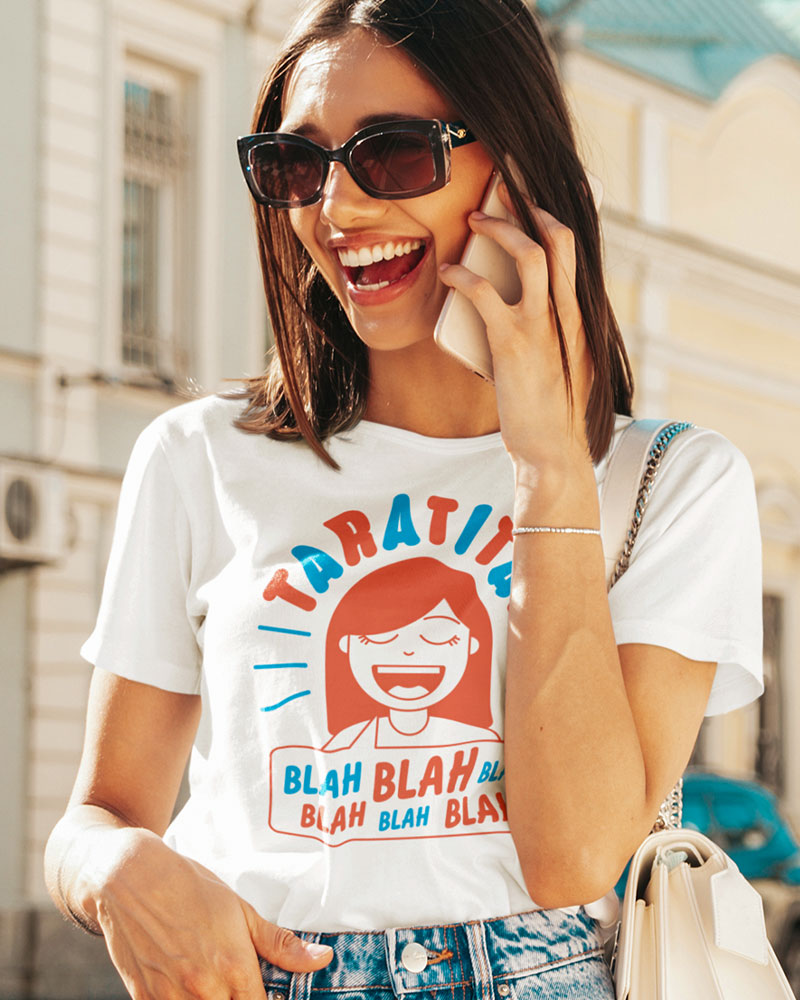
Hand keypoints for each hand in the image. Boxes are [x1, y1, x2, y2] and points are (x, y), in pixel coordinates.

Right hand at [83, 828, 331, 998]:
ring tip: (213, 983)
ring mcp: (170, 998)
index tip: (264, 994)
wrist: (131, 878)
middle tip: (237, 984)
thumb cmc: (189, 888)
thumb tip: (322, 959)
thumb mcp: (240, 909)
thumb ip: (280, 943)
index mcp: (234, 967)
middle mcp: (203, 989)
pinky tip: (186, 987)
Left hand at [438, 184, 592, 470]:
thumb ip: (551, 333)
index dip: (562, 213)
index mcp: (583, 317)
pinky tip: (448, 273)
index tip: (544, 192)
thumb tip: (521, 309)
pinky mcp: (514, 343)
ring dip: (497, 228)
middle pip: (560, 237)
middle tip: (503, 192)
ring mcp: (545, 326)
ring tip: (474, 221)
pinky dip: (462, 275)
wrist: (554, 453)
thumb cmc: (552, 414)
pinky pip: (485, 293)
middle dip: (530, 205)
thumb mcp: (563, 365)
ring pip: (529, 253)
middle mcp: (570, 314)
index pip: (579, 251)